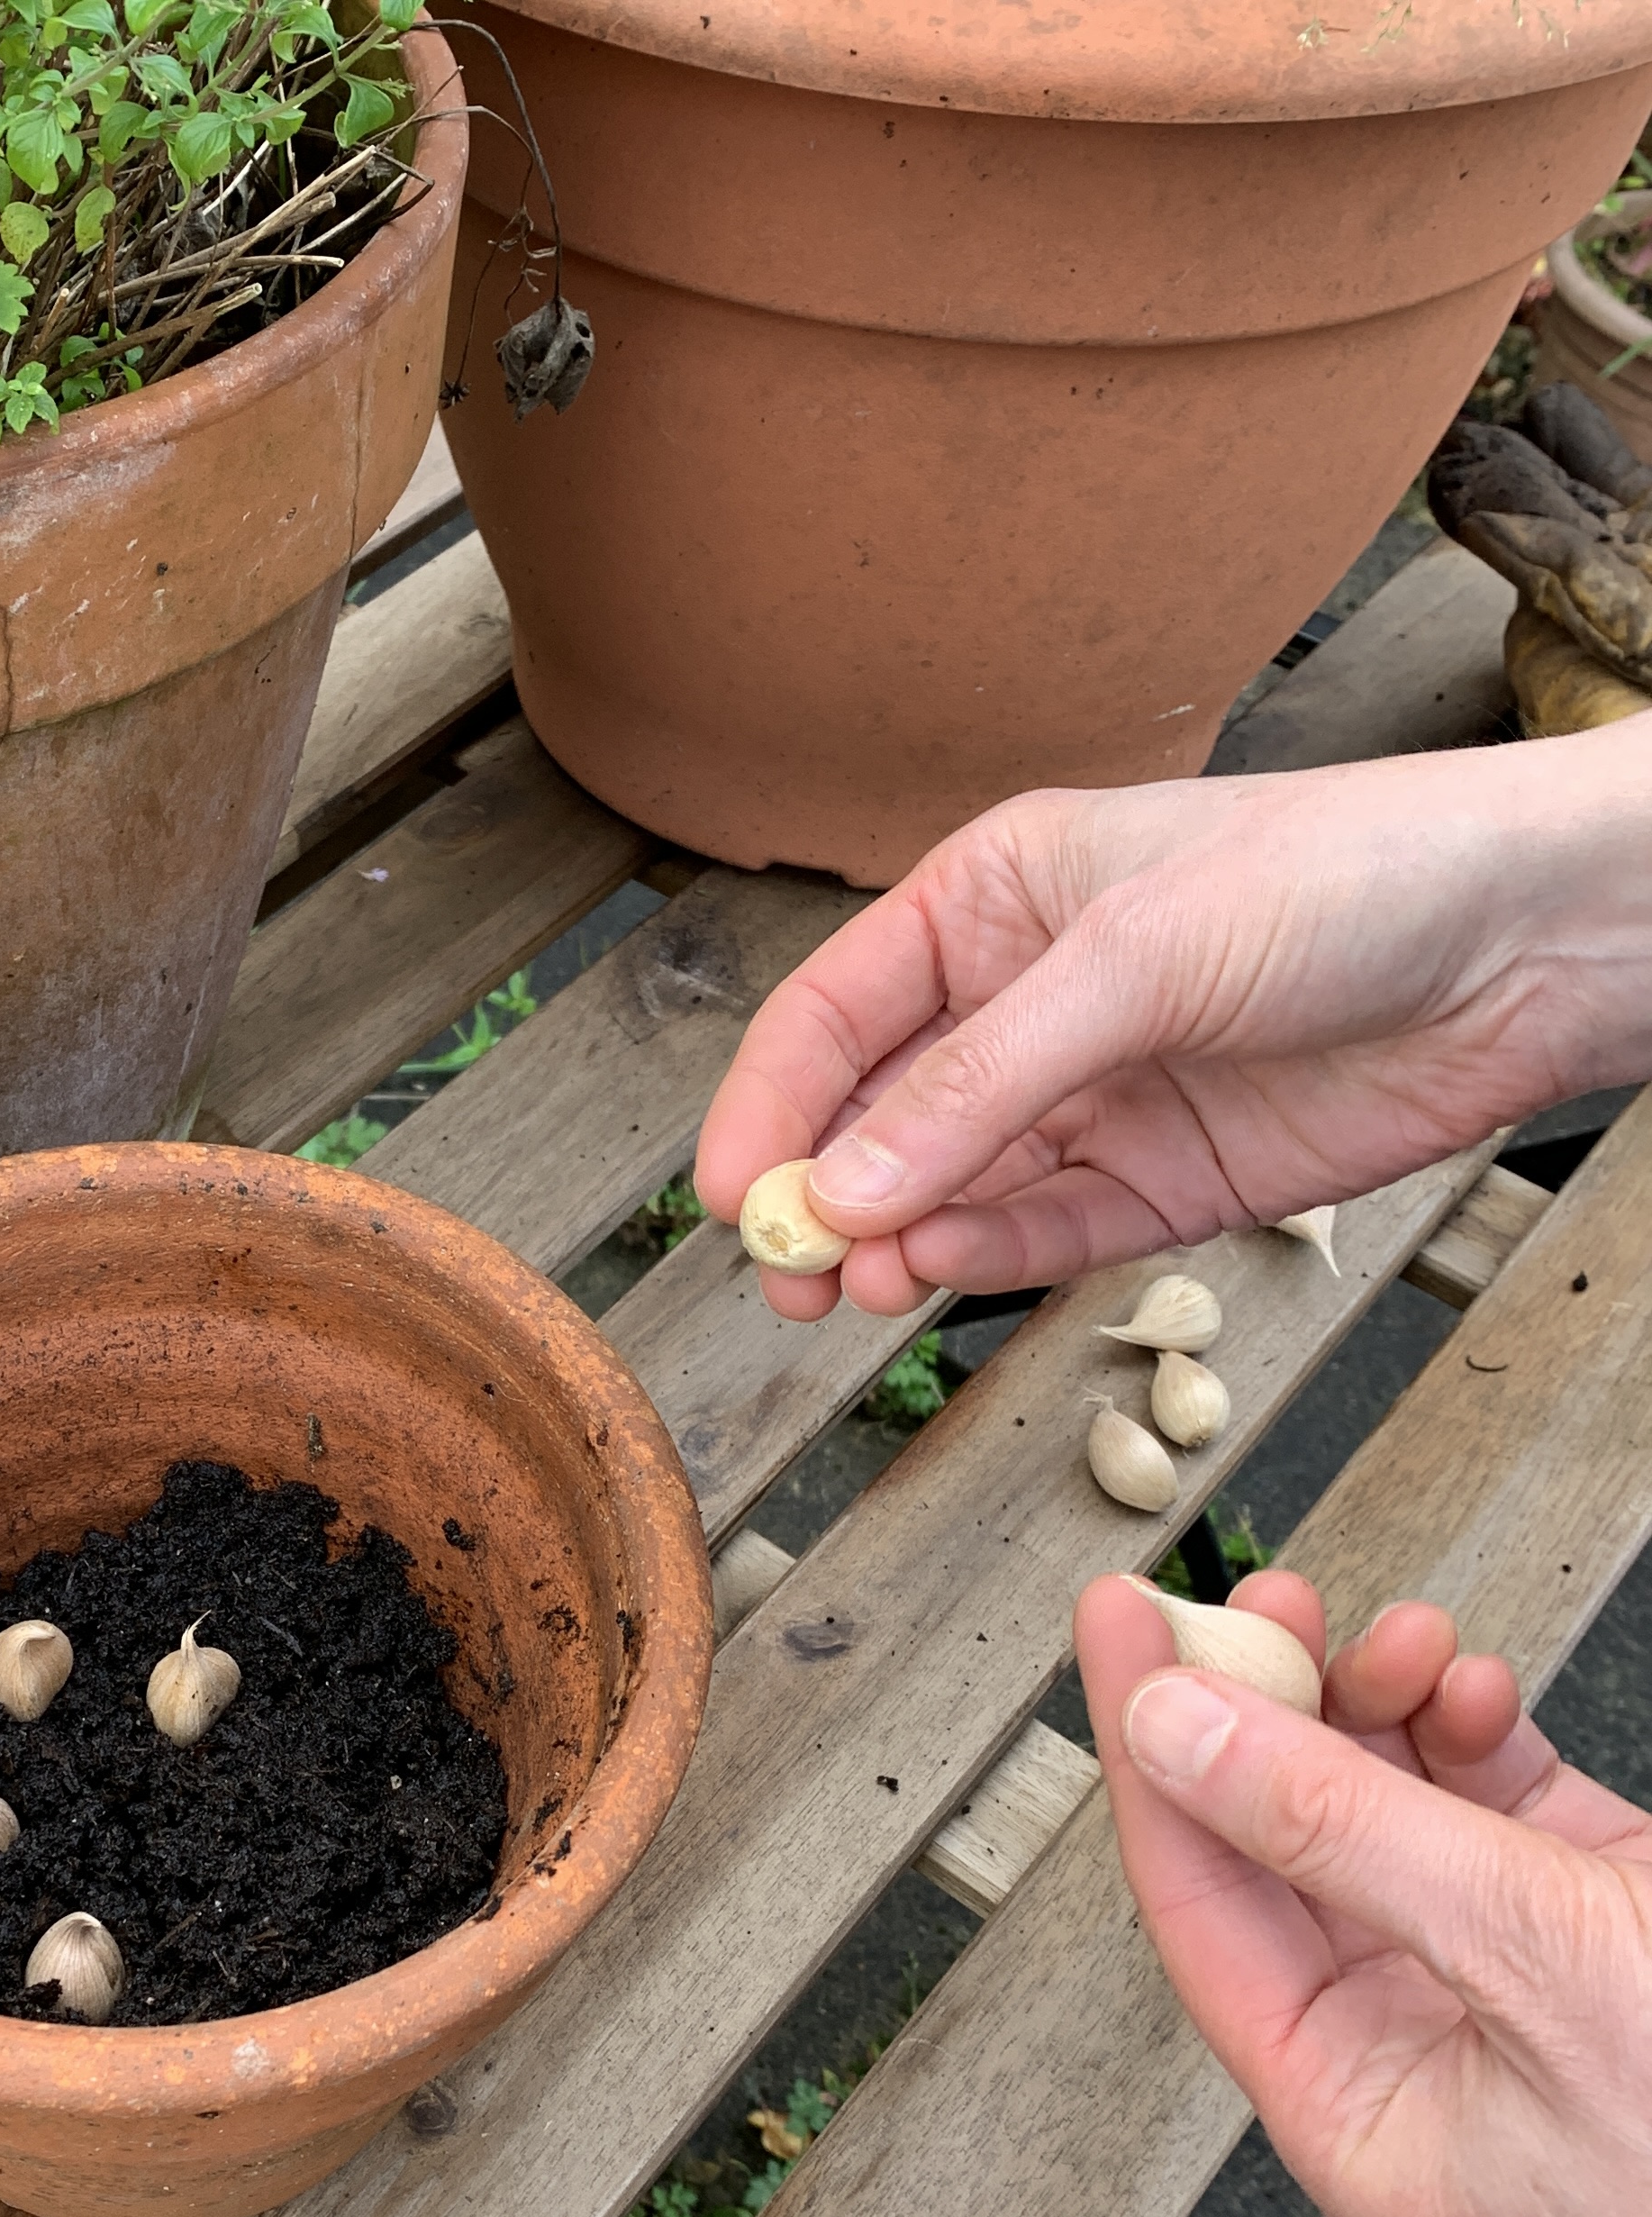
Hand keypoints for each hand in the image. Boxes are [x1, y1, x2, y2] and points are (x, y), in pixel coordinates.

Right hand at [692, 718, 1651, 1319]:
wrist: (1537, 941)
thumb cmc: (1349, 877)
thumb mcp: (1135, 959)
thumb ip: (981, 1084)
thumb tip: (843, 1191)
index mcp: (991, 902)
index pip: (833, 1014)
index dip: (769, 1105)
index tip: (730, 1198)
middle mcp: (1024, 1004)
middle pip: (876, 1116)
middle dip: (818, 1195)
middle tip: (782, 1274)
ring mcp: (1091, 1098)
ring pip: (949, 1191)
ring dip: (895, 1242)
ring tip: (853, 1289)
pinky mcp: (1160, 1181)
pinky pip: (1042, 1235)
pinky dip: (985, 1262)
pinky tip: (941, 1275)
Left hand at [1076, 1571, 1651, 2216]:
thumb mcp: (1530, 1952)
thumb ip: (1340, 1831)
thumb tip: (1177, 1729)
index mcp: (1365, 2120)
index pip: (1198, 1907)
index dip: (1149, 1751)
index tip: (1121, 1627)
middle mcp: (1415, 2058)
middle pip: (1276, 1848)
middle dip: (1266, 1711)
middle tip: (1258, 1602)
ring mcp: (1499, 1985)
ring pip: (1375, 1811)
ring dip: (1372, 1704)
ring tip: (1395, 1637)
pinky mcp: (1584, 1923)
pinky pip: (1480, 1806)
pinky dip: (1467, 1732)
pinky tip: (1472, 1686)